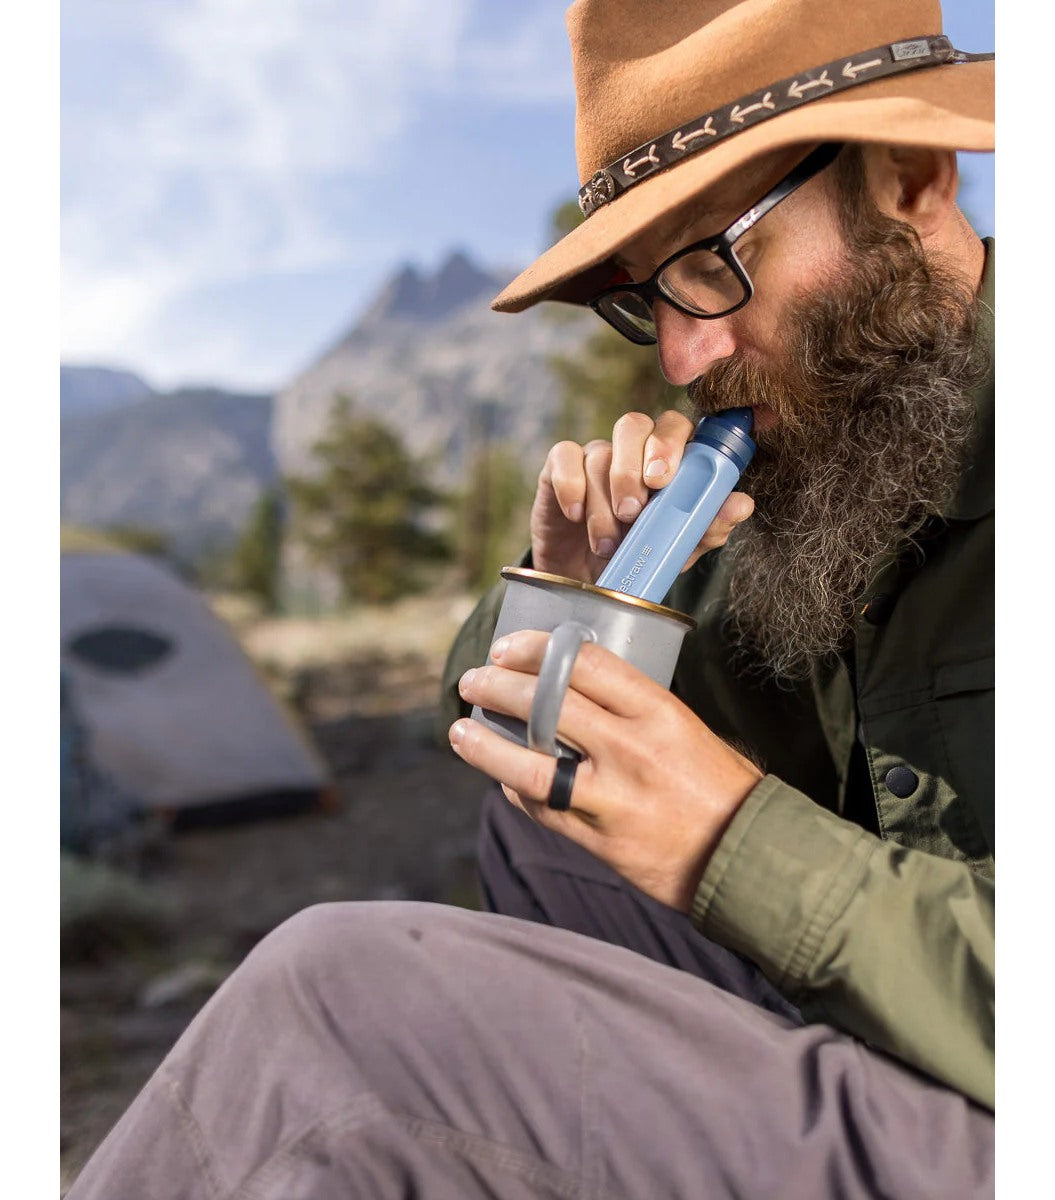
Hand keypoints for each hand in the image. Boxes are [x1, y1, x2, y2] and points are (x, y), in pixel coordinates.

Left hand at [449, 630, 761, 911]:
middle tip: (473, 680)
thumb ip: (630, 708)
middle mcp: (630, 750)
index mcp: (657, 712)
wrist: (745, 855)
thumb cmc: (718, 784)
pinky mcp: (597, 839)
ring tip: (461, 731)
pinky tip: (502, 777)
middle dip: (497, 687)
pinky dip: (515, 789)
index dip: (536, 649)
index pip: (583, 663)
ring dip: (485, 745)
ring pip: (529, 765)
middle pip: (546, 706)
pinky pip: (541, 808)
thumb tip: (570, 685)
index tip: (507, 647)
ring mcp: (610, 798)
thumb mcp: (683, 727)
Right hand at [530, 409, 753, 582]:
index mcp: (667, 459)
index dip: (670, 444)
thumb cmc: (640, 557)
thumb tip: (742, 504)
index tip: (663, 481)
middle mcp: (631, 449)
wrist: (590, 584)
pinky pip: (563, 457)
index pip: (675, 426)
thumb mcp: (677, 550)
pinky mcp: (559, 467)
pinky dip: (570, 487)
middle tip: (633, 510)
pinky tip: (575, 516)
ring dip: (602, 502)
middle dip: (632, 467)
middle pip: (633, 424)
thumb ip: (708, 527)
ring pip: (598, 453)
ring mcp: (595, 455)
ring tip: (607, 543)